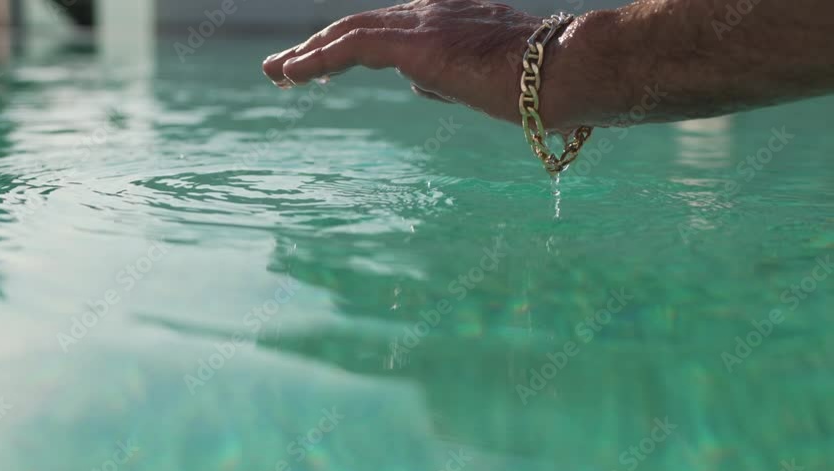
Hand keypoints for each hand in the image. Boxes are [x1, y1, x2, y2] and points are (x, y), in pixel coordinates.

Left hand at [262, 0, 590, 127]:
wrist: (564, 71)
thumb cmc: (541, 83)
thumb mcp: (485, 81)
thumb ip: (446, 78)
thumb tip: (417, 85)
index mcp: (448, 21)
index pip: (388, 31)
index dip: (351, 46)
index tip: (325, 64)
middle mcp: (430, 13)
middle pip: (359, 27)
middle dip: (318, 48)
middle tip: (284, 68)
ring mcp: (421, 23)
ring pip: (348, 34)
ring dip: (309, 54)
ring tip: (277, 73)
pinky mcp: (413, 43)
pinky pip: (351, 47)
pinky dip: (318, 60)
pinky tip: (291, 75)